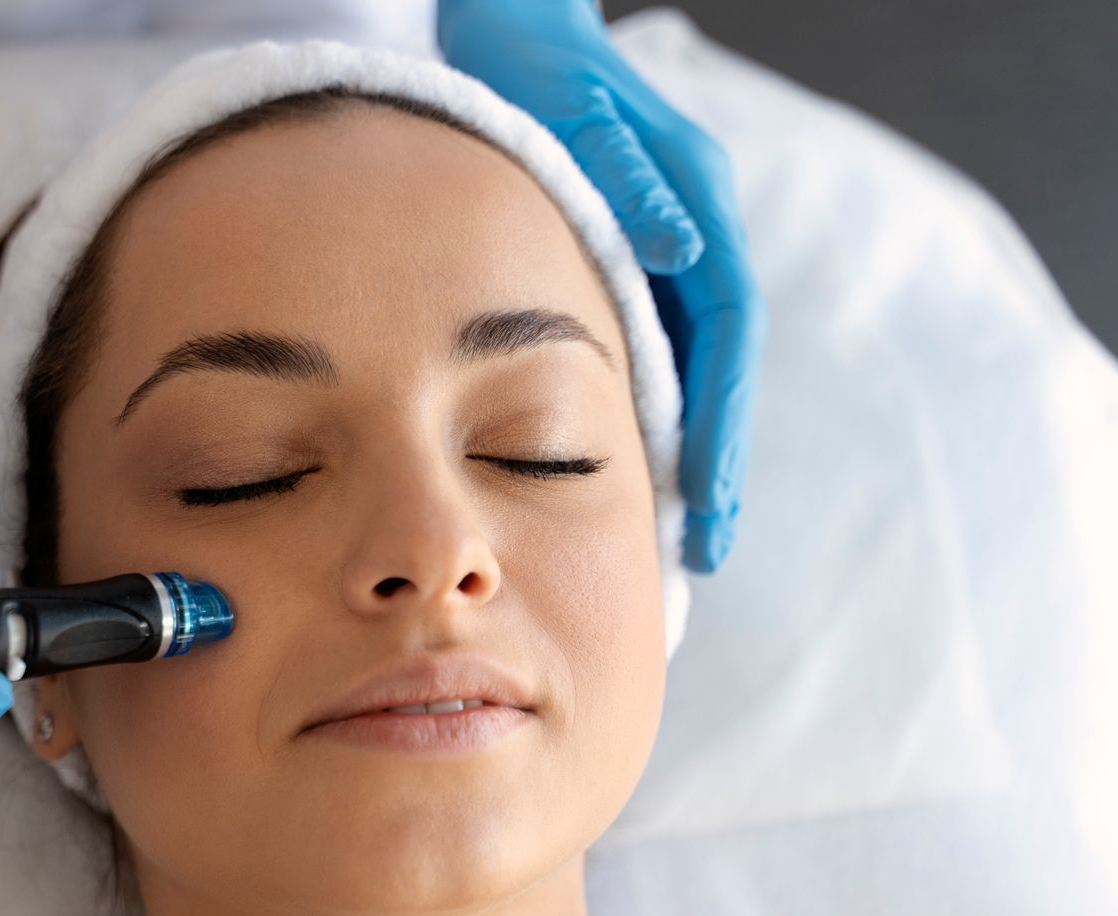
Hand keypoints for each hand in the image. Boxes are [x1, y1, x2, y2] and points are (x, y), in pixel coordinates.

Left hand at [438, 0, 764, 571]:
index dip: (724, 422)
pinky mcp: (612, 264)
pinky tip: (610, 468)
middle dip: (713, 459)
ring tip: (669, 531)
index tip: (713, 498)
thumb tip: (682, 252)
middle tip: (705, 547)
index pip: (728, 336)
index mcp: (698, 207)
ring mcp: (654, 253)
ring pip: (677, 367)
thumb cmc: (537, 69)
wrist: (503, 31)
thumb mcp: (584, 118)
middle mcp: (687, 238)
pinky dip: (631, 413)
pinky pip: (636, 353)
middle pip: (714, 369)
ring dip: (677, 447)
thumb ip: (634, 184)